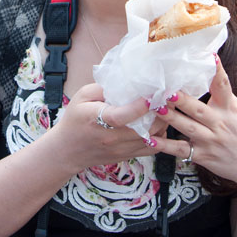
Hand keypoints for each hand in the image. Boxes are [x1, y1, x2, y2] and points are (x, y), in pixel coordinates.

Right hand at [50, 83, 166, 173]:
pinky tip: (160, 122)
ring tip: (167, 106)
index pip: (122, 117)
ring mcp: (122, 149)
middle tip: (167, 95)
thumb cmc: (74, 120)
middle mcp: (112, 138)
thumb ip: (102, 88)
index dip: (140, 106)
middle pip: (144, 128)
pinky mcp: (128, 155)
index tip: (153, 94)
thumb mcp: (82, 96)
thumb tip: (126, 81)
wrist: (68, 151)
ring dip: (163, 122)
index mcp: (97, 120)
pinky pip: (153, 148)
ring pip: (153, 138)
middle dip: (160, 111)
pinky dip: (161, 135)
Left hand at [147, 57, 236, 192]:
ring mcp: (212, 141)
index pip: (223, 86)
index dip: (217, 71)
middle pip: (198, 109)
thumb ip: (223, 97)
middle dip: (181, 99)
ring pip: (187, 128)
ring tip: (155, 107)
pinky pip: (182, 151)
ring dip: (170, 118)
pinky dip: (165, 146)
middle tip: (166, 89)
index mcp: (231, 109)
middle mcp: (221, 124)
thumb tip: (207, 73)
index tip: (210, 56)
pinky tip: (151, 139)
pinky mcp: (205, 157)